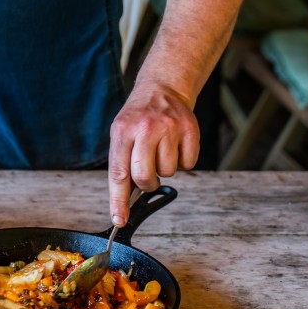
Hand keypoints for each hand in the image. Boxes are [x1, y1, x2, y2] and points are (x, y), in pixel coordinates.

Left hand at [108, 79, 198, 226]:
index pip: (118, 173)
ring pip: (168, 172)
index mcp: (122, 131)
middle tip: (147, 173)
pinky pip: (188, 164)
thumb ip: (122, 164)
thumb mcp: (121, 132)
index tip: (119, 220)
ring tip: (160, 148)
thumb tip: (123, 204)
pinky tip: (175, 144)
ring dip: (164, 168)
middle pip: (144, 177)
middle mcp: (145, 128)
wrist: (162, 88)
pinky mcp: (189, 130)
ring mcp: (169, 128)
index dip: (118, 201)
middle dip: (145, 183)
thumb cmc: (138, 117)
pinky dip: (182, 160)